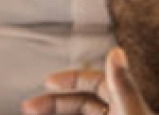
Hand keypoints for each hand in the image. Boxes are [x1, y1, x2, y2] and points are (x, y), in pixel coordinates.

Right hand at [22, 48, 158, 114]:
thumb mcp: (131, 111)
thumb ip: (122, 84)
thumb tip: (116, 50)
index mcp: (124, 102)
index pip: (94, 83)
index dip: (70, 79)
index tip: (47, 82)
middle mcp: (117, 114)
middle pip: (81, 103)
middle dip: (54, 104)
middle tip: (27, 108)